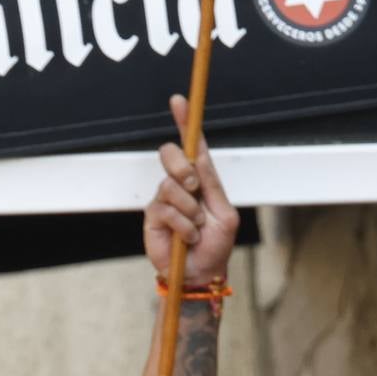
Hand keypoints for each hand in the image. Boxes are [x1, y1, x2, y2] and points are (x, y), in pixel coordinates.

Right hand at [142, 95, 238, 287]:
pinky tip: (188, 238)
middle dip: (184, 168)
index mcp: (201, 179)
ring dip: (189, 210)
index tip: (179, 101)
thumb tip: (199, 158)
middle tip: (195, 190)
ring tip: (196, 229)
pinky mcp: (152, 216)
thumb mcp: (224, 213)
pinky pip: (165, 209)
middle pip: (172, 155)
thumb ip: (212, 185)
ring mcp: (164, 199)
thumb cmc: (215, 245)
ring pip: (170, 186)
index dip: (185, 122)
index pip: (193, 146)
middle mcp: (180, 184)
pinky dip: (183, 226)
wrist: (201, 273)